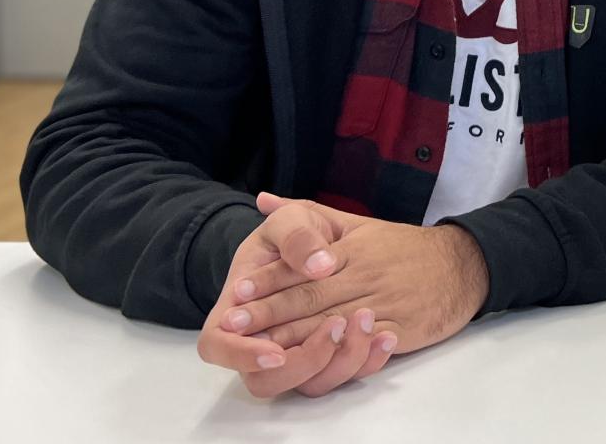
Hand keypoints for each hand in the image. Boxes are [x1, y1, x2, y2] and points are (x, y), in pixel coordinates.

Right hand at [196, 197, 395, 397]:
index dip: (242, 355)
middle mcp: (261, 342)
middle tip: (336, 325)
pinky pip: (345, 376)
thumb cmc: (296, 234)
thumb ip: (297, 238)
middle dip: (304, 360)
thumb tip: (318, 265)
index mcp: (235, 309)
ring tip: (366, 321)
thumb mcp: (291, 220)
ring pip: (309, 385)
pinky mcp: (329, 359)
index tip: (275, 350)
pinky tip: (387, 337)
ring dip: (340, 361)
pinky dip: (368, 361)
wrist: (331, 244)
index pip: (218, 346)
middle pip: (266, 380)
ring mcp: (296, 355)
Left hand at [220, 194, 487, 364]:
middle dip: (271, 312)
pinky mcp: (398, 331)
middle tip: (234, 322)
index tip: (241, 289)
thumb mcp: (359, 224)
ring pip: (332, 324)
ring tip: (259, 347)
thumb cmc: (406, 247)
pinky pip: (362, 346)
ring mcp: (382, 305)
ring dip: (293, 338)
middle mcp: (364, 276)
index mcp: (353, 250)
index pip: (306, 265)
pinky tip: (311, 362)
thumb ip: (311, 217)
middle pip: (311, 297)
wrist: (462, 266)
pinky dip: (336, 355)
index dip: (273, 279)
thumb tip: (265, 200)